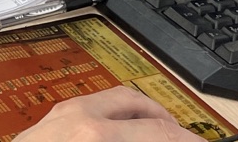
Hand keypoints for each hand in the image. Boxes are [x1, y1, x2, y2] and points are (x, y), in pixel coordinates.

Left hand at [14, 87, 190, 141]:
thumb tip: (161, 140)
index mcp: (95, 135)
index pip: (157, 132)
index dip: (185, 139)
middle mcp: (78, 117)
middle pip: (136, 102)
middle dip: (164, 119)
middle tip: (180, 136)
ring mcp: (62, 114)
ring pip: (113, 99)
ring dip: (138, 114)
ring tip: (152, 133)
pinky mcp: (51, 119)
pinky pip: (92, 107)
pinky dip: (114, 116)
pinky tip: (121, 134)